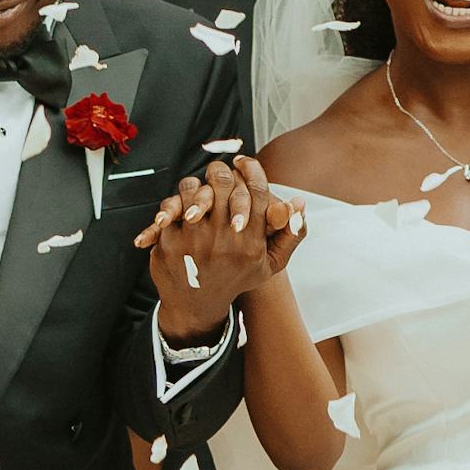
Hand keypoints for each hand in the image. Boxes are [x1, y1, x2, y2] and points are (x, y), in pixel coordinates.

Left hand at [154, 154, 279, 335]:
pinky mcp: (171, 242)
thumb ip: (289, 234)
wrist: (196, 307)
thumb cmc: (236, 278)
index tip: (244, 162)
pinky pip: (172, 208)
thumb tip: (299, 202)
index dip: (252, 170)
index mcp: (251, 242)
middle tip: (221, 171)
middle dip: (223, 171)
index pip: (256, 192)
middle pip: (225, 183)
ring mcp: (196, 240)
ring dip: (197, 185)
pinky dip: (175, 204)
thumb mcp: (269, 264)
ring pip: (195, 190)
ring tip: (199, 190)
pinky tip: (181, 206)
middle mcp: (225, 239)